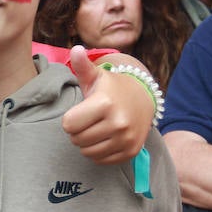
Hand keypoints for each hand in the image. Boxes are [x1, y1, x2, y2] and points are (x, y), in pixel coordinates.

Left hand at [60, 47, 152, 164]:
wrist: (143, 99)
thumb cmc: (111, 88)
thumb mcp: (96, 75)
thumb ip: (82, 65)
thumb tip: (76, 50)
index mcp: (105, 103)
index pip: (68, 125)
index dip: (70, 119)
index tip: (80, 112)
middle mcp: (118, 123)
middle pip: (76, 140)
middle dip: (77, 131)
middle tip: (88, 121)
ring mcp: (126, 139)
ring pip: (87, 152)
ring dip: (86, 143)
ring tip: (95, 129)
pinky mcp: (130, 151)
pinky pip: (100, 160)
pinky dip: (98, 152)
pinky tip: (104, 138)